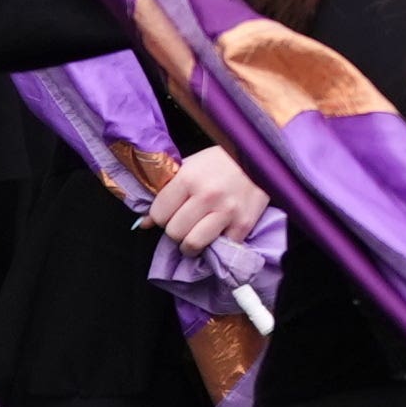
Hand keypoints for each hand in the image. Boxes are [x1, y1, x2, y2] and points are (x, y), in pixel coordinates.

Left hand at [145, 144, 269, 256]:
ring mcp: (227, 212)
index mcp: (189, 177)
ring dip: (190, 245)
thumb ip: (166, 193)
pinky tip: (217, 233)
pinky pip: (218, 248)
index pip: (159, 214)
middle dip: (175, 231)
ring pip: (192, 245)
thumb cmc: (221, 161)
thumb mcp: (190, 167)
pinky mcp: (243, 225)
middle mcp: (207, 195)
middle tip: (184, 223)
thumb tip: (144, 224)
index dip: (161, 216)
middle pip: (173, 232)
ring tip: (195, 236)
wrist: (261, 158)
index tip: (170, 213)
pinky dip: (215, 245)